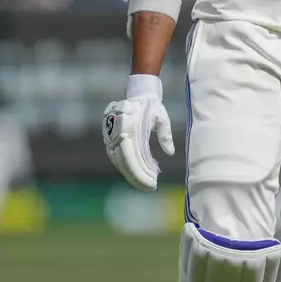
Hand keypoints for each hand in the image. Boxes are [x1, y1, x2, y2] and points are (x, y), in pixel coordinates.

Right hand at [102, 75, 173, 190]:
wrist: (138, 94)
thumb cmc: (153, 106)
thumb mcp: (162, 118)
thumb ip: (165, 134)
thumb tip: (170, 152)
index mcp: (130, 127)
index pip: (132, 156)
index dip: (140, 172)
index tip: (152, 182)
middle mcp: (117, 132)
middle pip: (124, 162)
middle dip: (136, 177)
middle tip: (150, 187)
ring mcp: (111, 135)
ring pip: (118, 161)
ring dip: (131, 173)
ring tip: (145, 183)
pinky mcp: (110, 138)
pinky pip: (116, 156)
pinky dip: (126, 167)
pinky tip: (137, 174)